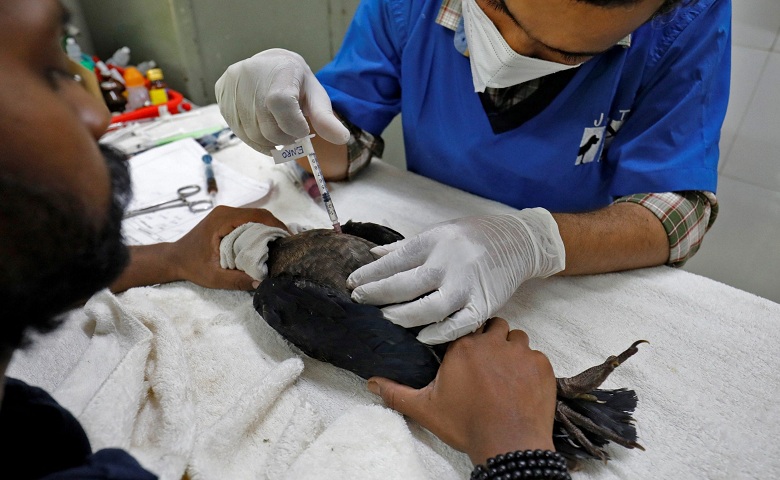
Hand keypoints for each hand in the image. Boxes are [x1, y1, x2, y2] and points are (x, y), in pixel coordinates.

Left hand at [169, 206, 287, 289]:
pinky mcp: (226, 218)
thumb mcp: (214, 277)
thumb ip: (237, 280)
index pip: (258, 216)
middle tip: (288, 244)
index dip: (276, 226)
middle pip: (260, 213)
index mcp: (223, 220)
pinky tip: (266, 241)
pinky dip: (260, 228)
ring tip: (280, 243)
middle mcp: (225, 211)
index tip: (288, 240)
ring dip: (269, 227)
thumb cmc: (192, 266)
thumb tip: (261, 282)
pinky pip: (249, 219)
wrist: (174, 258)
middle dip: (276, 227)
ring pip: (256, 215)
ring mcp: (225, 213)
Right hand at [215, 48, 349, 154]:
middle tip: (292, 135)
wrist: (270, 65)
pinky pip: (238, 131)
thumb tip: (342, 138)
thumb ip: (326, 118)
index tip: (302, 130)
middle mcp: (249, 75)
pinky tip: (264, 130)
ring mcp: (232, 86)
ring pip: (251, 134)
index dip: (293, 126)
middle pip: (266, 126)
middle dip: (284, 139)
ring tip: (279, 132)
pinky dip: (254, 140)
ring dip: (269, 143)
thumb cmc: (297, 83)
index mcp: (278, 71)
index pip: (280, 104)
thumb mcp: (316, 96)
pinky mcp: (221, 97)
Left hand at [347, 209, 564, 343]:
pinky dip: (439, 333)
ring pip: (430, 308)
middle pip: (407, 284)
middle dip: (378, 294)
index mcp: (435, 241)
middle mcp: (450, 262)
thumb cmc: (471, 236)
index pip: (395, 260)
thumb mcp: (437, 232)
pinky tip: (421, 336)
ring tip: (386, 317)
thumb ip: (405, 247)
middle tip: (360, 300)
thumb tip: (373, 255)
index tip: (352, 283)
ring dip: (404, 316)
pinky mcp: (484, 304)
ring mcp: (468, 284)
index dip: (371, 274)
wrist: (517, 240)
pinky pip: (459, 324)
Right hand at [367, 318, 556, 465]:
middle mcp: (493, 342)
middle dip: (491, 339)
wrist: (509, 444)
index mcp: (463, 347)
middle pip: (494, 326)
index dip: (467, 338)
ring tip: (505, 373)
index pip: (465, 326)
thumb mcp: (426, 409)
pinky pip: (537, 356)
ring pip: (518, 338)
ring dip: (512, 350)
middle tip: (487, 363)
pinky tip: (523, 385)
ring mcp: (521, 353)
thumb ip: (396, 393)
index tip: (466, 353)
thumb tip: (372, 383)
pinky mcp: (542, 366)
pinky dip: (531, 367)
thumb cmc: (467, 425)